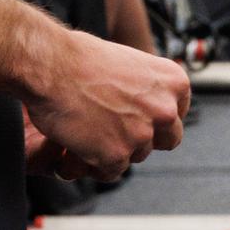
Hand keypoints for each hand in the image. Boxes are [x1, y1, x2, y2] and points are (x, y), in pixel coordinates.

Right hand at [25, 31, 188, 180]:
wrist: (51, 65)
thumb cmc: (80, 57)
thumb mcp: (129, 62)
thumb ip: (145, 87)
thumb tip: (145, 103)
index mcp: (172, 81)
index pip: (178, 113)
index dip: (158, 119)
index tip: (143, 119)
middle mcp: (165, 109)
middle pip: (168, 140)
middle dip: (146, 139)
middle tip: (119, 131)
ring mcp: (142, 135)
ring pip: (136, 156)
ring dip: (115, 149)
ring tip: (88, 132)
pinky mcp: (116, 156)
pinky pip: (111, 172)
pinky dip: (94, 163)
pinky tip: (77, 147)